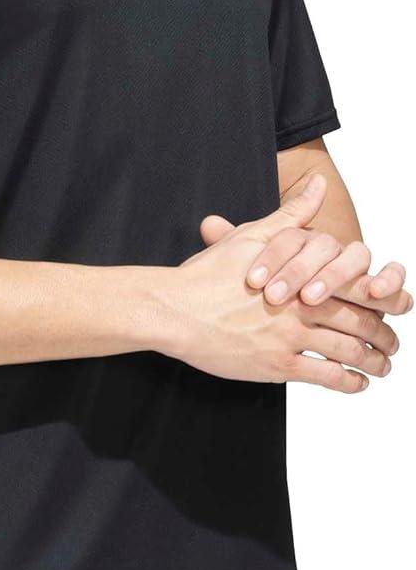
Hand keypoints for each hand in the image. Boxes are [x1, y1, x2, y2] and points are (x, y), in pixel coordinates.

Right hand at [144, 172, 396, 390]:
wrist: (175, 310)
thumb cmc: (210, 274)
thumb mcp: (253, 236)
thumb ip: (292, 214)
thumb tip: (318, 185)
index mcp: (301, 275)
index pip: (356, 284)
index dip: (383, 296)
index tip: (396, 304)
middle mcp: (302, 308)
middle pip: (359, 321)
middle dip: (383, 334)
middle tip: (394, 343)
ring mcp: (291, 339)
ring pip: (348, 351)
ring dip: (373, 361)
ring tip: (384, 366)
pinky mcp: (277, 365)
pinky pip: (325, 376)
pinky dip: (348, 382)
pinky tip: (358, 383)